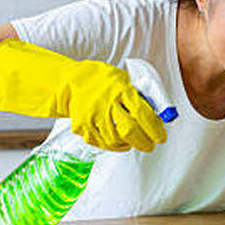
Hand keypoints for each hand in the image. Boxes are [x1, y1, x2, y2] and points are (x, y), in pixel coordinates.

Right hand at [0, 39, 166, 151]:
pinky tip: (121, 144)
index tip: (162, 134)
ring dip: (130, 144)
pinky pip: (103, 143)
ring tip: (137, 144)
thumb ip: (133, 93)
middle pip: (132, 128)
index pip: (143, 111)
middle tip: (153, 144)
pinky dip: (114, 146)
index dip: (155, 126)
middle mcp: (107, 103)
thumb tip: (155, 110)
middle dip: (146, 140)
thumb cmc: (93, 79)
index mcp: (119, 87)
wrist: (62, 83)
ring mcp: (94, 116)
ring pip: (118, 139)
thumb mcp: (116, 78)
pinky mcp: (83, 127)